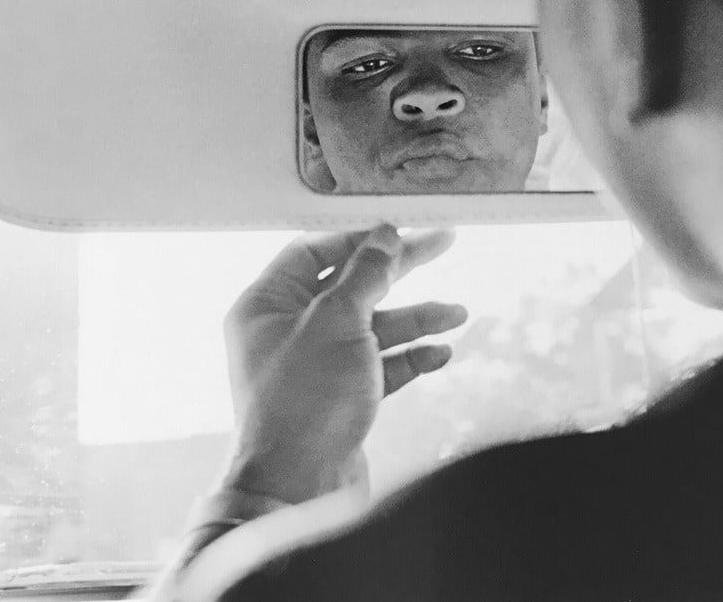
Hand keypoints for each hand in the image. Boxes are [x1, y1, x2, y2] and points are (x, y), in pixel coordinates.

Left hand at [221, 225, 462, 504]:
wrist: (300, 492)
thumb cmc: (303, 406)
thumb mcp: (338, 322)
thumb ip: (365, 274)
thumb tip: (383, 237)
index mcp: (266, 305)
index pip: (314, 252)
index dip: (360, 238)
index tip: (401, 230)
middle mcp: (285, 332)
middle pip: (351, 286)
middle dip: (399, 271)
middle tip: (441, 245)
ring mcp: (313, 368)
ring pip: (371, 327)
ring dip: (415, 319)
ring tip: (456, 313)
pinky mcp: (339, 400)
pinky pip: (378, 366)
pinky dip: (409, 357)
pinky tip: (439, 352)